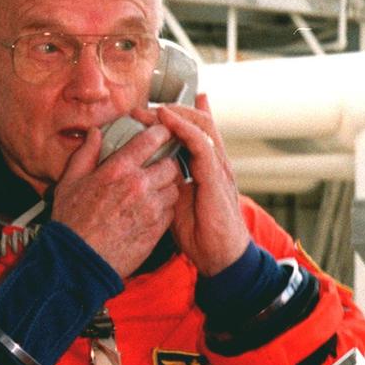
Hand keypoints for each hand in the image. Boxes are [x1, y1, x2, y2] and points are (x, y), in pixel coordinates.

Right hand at [51, 125, 182, 277]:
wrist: (78, 262)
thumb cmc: (71, 224)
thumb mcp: (70, 182)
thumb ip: (85, 154)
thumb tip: (95, 134)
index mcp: (118, 169)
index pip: (153, 139)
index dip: (161, 134)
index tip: (161, 135)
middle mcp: (138, 186)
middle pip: (170, 165)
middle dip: (166, 164)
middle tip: (158, 167)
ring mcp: (150, 209)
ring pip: (173, 189)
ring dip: (166, 188)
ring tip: (153, 192)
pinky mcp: (156, 230)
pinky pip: (170, 212)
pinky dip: (164, 210)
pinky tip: (150, 211)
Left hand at [134, 95, 250, 275]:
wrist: (220, 256)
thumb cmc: (200, 232)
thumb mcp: (177, 202)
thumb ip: (168, 182)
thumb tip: (147, 171)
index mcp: (206, 166)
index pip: (194, 132)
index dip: (175, 118)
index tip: (147, 113)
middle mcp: (215, 161)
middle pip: (198, 122)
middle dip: (171, 111)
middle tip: (143, 108)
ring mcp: (218, 167)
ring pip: (201, 127)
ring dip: (175, 114)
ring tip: (152, 109)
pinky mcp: (216, 177)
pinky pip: (202, 144)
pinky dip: (184, 129)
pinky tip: (167, 121)